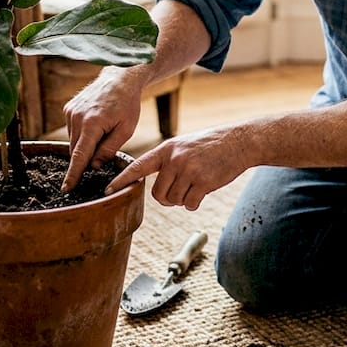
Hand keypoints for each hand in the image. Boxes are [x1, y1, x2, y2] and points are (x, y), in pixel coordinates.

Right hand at [61, 68, 144, 191]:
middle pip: (76, 150)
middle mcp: (76, 117)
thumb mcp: (126, 130)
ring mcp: (70, 112)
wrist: (119, 78)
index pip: (80, 156)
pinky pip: (72, 131)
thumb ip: (109, 149)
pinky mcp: (68, 109)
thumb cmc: (127, 104)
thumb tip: (94, 166)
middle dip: (86, 157)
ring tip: (103, 131)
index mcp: (92, 123)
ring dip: (85, 145)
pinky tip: (96, 124)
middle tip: (104, 147)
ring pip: (73, 142)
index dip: (73, 174)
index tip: (66, 189)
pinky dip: (82, 135)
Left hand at [106, 125, 252, 210]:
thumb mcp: (183, 145)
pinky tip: (204, 189)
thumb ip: (167, 162)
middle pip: (158, 193)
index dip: (122, 180)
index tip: (107, 190)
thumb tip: (157, 188)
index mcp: (166, 149)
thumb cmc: (210, 145)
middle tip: (181, 190)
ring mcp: (188, 170)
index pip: (138, 166)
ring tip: (196, 184)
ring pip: (174, 200)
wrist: (239, 142)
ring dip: (184, 199)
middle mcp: (174, 159)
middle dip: (167, 198)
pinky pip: (189, 205)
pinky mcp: (203, 182)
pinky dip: (195, 202)